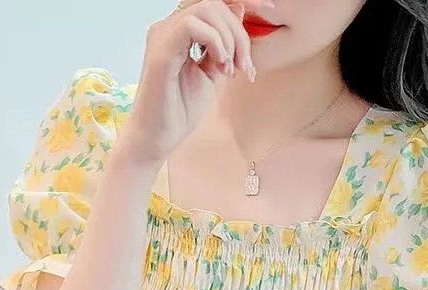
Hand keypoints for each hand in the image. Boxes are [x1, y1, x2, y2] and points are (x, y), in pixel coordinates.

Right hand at [120, 0, 274, 163]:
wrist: (159, 138)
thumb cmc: (181, 111)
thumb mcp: (214, 73)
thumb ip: (225, 46)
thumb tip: (239, 13)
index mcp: (181, 32)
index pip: (213, 4)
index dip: (242, 2)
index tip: (268, 7)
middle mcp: (169, 28)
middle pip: (214, 5)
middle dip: (239, 34)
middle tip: (244, 67)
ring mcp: (163, 35)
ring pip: (206, 10)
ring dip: (229, 39)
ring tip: (230, 69)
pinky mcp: (160, 49)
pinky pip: (191, 25)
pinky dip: (215, 43)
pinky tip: (220, 66)